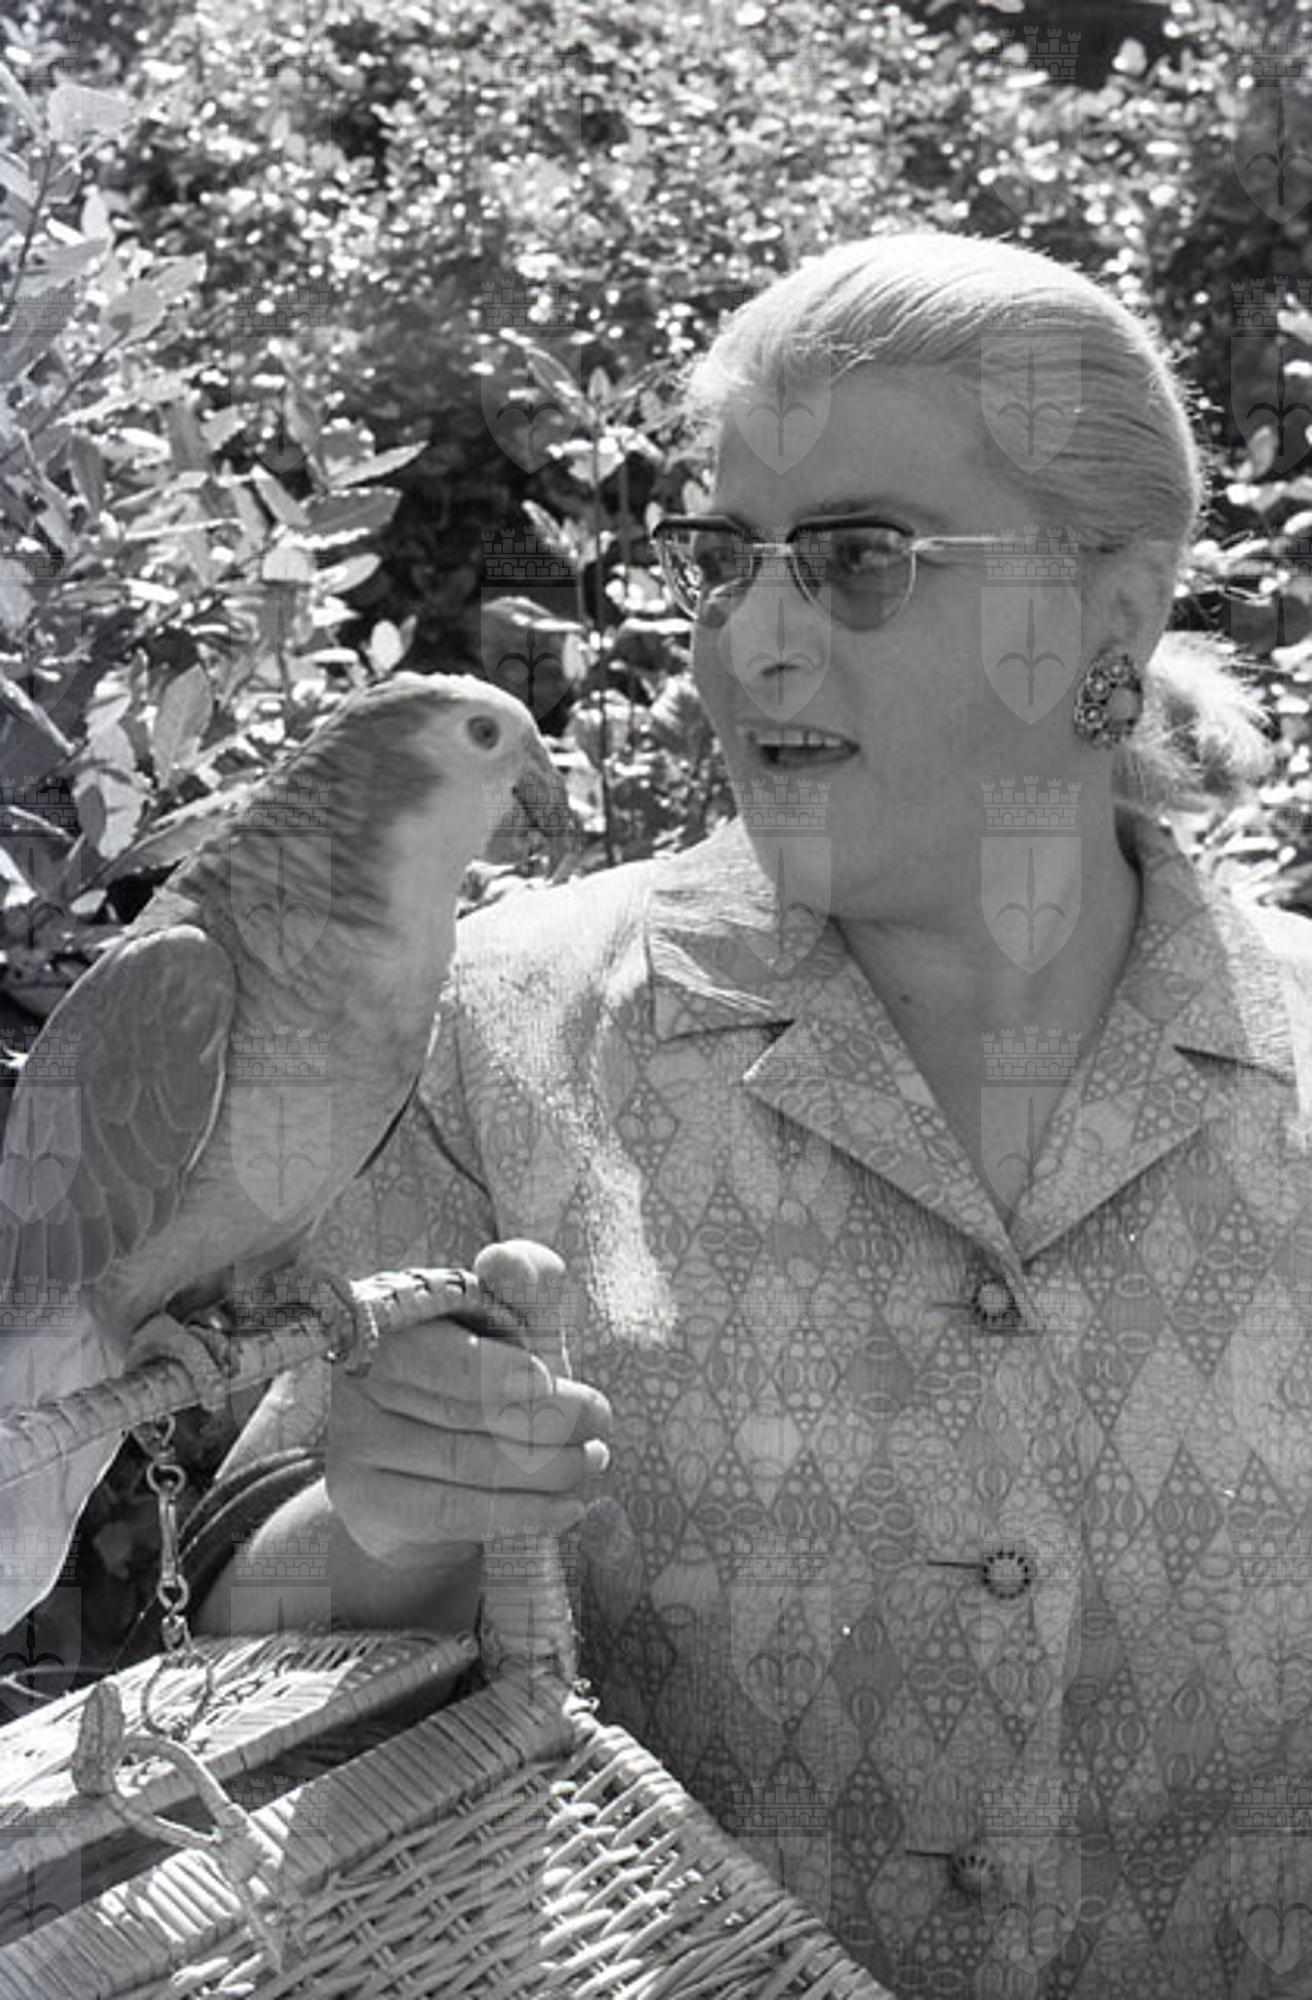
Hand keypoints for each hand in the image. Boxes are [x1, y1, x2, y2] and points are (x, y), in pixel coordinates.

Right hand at [325, 1241, 612, 1565]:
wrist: (428, 1468)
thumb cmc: (484, 1377)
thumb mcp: (510, 1326)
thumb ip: (522, 1286)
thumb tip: (502, 1258)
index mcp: (391, 1317)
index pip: (436, 1353)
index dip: (491, 1369)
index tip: (546, 1378)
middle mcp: (358, 1376)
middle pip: (459, 1410)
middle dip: (546, 1420)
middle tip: (600, 1424)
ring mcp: (352, 1441)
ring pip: (464, 1463)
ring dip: (545, 1469)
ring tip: (592, 1461)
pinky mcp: (363, 1500)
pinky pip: (453, 1512)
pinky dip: (522, 1513)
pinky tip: (567, 1508)